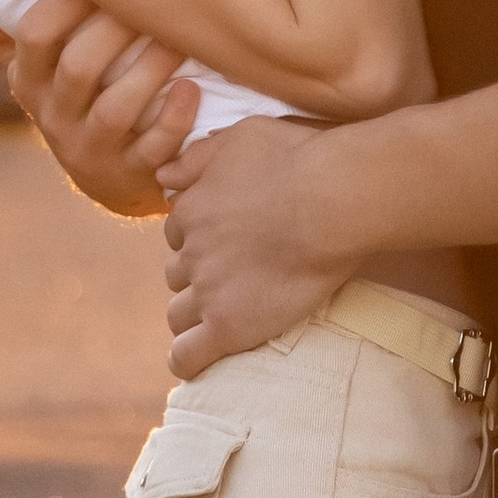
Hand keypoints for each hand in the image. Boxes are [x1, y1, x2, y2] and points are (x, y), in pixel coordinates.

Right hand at [0, 0, 196, 218]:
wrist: (112, 178)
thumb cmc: (69, 97)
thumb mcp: (24, 64)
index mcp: (27, 81)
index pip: (34, 35)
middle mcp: (54, 117)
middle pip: (78, 67)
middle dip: (116, 27)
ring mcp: (92, 151)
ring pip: (117, 109)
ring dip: (151, 69)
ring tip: (182, 36)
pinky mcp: (132, 177)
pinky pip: (153, 150)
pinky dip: (174, 120)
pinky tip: (192, 90)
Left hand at [160, 117, 347, 374]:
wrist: (333, 199)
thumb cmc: (300, 159)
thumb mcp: (242, 135)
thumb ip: (198, 154)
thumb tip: (164, 177)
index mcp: (190, 209)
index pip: (179, 235)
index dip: (203, 241)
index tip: (231, 245)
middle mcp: (191, 251)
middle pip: (179, 274)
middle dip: (200, 277)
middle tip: (239, 279)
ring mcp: (208, 290)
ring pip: (179, 314)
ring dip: (196, 316)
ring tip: (228, 318)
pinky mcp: (228, 325)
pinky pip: (187, 356)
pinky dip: (189, 361)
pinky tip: (203, 361)